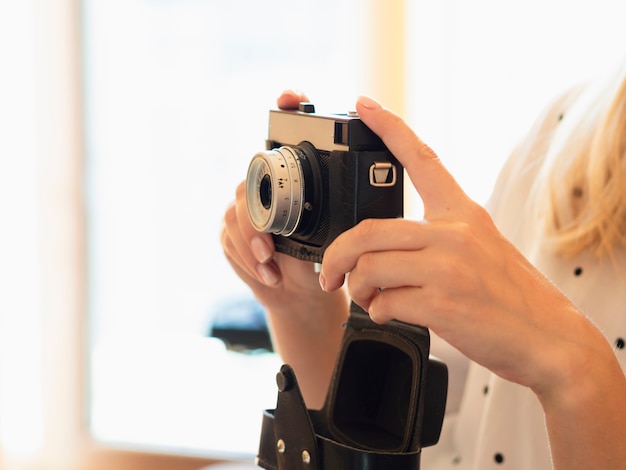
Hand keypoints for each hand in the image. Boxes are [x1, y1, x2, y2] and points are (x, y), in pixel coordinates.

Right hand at [221, 89, 346, 311]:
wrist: (302, 294)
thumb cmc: (325, 263)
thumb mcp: (343, 240)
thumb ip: (349, 218)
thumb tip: (368, 195)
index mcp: (299, 178)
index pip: (291, 133)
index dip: (289, 108)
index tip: (290, 97)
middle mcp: (269, 184)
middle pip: (252, 179)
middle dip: (258, 217)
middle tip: (271, 242)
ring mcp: (245, 206)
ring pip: (236, 211)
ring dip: (252, 241)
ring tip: (269, 261)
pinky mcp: (230, 230)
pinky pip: (229, 236)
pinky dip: (247, 258)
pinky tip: (267, 272)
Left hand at [318, 96, 598, 395]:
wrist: (549, 337)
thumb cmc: (511, 294)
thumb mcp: (482, 246)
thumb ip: (439, 235)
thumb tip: (386, 247)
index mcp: (463, 213)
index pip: (421, 158)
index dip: (389, 127)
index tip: (366, 105)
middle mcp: (454, 233)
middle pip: (367, 231)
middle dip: (336, 257)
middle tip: (330, 274)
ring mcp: (448, 268)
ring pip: (369, 268)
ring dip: (357, 290)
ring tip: (368, 298)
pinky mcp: (443, 303)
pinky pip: (384, 302)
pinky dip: (378, 312)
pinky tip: (391, 313)